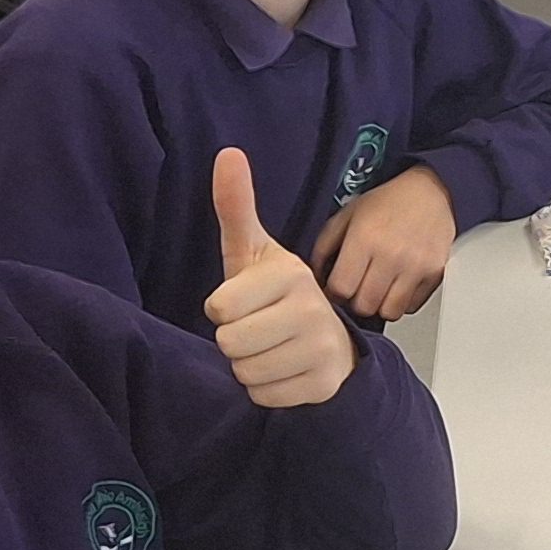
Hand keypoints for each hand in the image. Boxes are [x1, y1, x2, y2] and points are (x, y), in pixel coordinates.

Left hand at [206, 149, 355, 407]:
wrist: (332, 340)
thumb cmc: (279, 294)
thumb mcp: (255, 252)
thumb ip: (237, 207)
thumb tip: (227, 153)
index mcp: (290, 274)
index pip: (218, 308)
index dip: (223, 309)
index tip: (246, 301)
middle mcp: (311, 310)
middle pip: (229, 343)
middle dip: (235, 341)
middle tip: (259, 328)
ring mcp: (321, 349)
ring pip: (245, 372)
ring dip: (250, 366)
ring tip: (271, 348)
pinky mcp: (324, 384)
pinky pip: (264, 396)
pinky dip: (268, 389)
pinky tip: (285, 370)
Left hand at [308, 162, 456, 321]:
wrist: (429, 192)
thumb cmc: (387, 202)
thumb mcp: (346, 215)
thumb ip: (324, 246)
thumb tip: (317, 277)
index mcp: (364, 239)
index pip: (341, 288)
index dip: (334, 292)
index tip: (337, 287)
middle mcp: (391, 255)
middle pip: (364, 305)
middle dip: (356, 301)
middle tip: (358, 288)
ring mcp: (415, 267)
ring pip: (389, 312)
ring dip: (380, 305)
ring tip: (378, 289)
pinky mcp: (434, 274)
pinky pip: (411, 307)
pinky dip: (402, 302)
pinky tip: (398, 284)